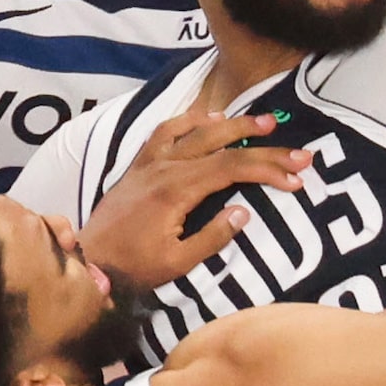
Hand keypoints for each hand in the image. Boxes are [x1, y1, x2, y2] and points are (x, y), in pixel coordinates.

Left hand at [82, 110, 312, 287]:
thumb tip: (244, 212)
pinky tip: (208, 117)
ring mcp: (150, 162)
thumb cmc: (133, 267)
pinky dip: (190, 120)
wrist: (89, 261)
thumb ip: (212, 237)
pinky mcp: (140, 164)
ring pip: (196, 131)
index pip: (232, 168)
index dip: (267, 168)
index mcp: (176, 191)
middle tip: (296, 149)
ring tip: (260, 122)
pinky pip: (165, 131)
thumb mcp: (177, 263)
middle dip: (262, 144)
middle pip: (221, 145)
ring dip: (231, 124)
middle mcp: (164, 168)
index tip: (296, 176)